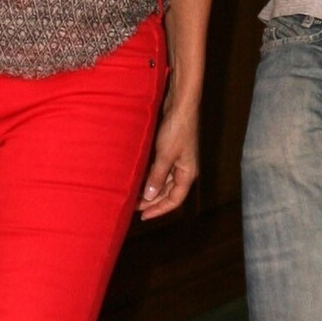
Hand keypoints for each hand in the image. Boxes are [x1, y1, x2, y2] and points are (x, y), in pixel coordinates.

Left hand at [138, 101, 198, 219]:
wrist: (181, 105)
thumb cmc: (177, 129)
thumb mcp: (165, 155)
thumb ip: (157, 177)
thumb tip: (149, 196)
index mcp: (188, 173)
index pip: (174, 200)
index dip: (159, 210)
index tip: (143, 215)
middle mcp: (184, 169)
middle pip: (169, 192)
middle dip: (152, 201)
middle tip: (133, 206)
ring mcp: (178, 160)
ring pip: (163, 181)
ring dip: (150, 189)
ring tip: (133, 195)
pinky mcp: (171, 151)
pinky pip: (160, 170)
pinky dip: (150, 176)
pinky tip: (138, 178)